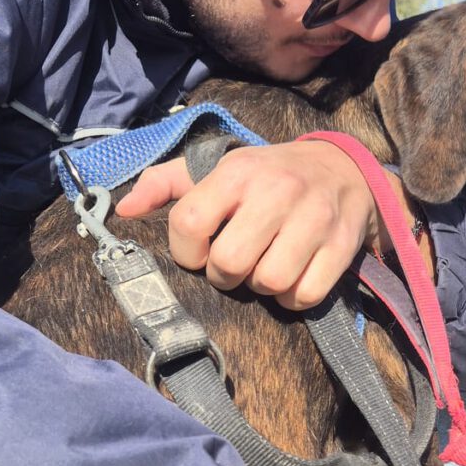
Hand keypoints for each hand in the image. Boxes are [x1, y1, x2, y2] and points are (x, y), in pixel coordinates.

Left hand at [116, 141, 414, 309]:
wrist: (343, 169)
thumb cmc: (267, 175)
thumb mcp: (218, 167)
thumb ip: (165, 184)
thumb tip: (122, 210)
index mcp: (237, 172)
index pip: (189, 223)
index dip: (186, 252)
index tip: (199, 253)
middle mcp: (277, 191)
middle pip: (230, 262)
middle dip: (226, 275)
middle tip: (234, 266)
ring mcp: (314, 219)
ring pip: (270, 282)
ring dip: (261, 287)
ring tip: (264, 270)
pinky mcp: (341, 245)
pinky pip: (306, 294)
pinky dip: (293, 298)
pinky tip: (292, 280)